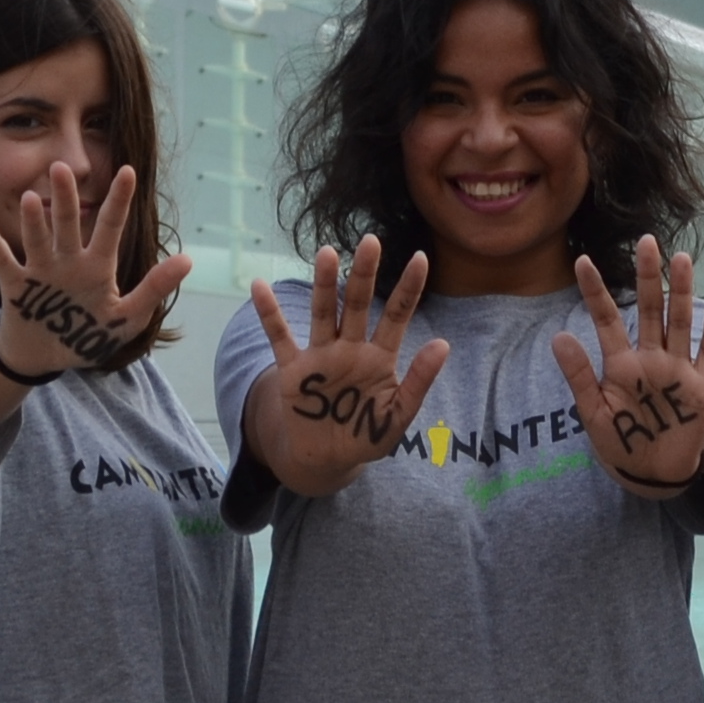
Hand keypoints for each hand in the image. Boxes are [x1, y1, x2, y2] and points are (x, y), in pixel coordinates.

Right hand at [0, 163, 193, 383]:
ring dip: (33, 221)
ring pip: (37, 239)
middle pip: (69, 224)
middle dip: (67, 199)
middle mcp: (68, 261)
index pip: (111, 227)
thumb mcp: (126, 318)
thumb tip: (188, 260)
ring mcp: (41, 270)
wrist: (46, 356)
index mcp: (97, 266)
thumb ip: (154, 289)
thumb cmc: (89, 334)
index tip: (128, 170)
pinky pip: (1, 257)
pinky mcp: (16, 285)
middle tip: (62, 167)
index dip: (119, 200)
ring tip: (31, 199)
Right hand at [249, 237, 445, 496]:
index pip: (398, 315)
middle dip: (364, 275)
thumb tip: (444, 344)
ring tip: (327, 253)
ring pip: (324, 313)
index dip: (408, 288)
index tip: (421, 258)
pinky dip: (269, 314)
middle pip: (359, 304)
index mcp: (380, 357)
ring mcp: (321, 356)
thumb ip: (419, 382)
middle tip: (370, 241)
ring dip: (324, 285)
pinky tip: (259, 286)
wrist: (326, 461)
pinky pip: (279, 337)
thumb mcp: (398, 415)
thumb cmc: (366, 436)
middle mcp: (351, 348)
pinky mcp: (292, 370)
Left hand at [554, 237, 703, 496]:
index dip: (595, 291)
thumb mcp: (594, 412)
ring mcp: (678, 370)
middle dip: (648, 277)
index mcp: (621, 364)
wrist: (652, 474)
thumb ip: (579, 376)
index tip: (582, 261)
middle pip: (649, 310)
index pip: (606, 319)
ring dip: (682, 293)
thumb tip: (557, 336)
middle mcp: (650, 358)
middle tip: (646, 242)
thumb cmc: (619, 442)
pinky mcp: (702, 387)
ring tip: (681, 260)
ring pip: (680, 323)